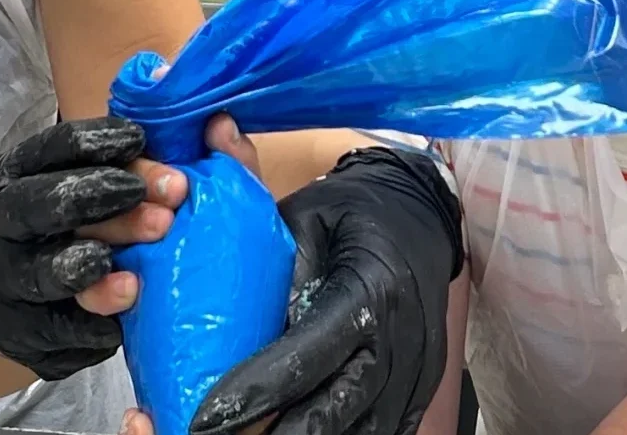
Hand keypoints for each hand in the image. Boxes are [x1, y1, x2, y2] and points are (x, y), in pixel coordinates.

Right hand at [0, 116, 184, 381]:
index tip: (145, 143)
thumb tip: (223, 129)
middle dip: (100, 201)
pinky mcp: (21, 330)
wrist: (29, 306)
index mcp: (22, 172)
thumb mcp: (109, 186)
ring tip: (135, 280)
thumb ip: (164, 160)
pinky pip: (57, 328)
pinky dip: (94, 323)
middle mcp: (3, 220)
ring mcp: (6, 278)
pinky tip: (126, 318)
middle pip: (45, 205)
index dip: (100, 143)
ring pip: (42, 272)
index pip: (55, 147)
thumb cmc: (85, 229)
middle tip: (163, 215)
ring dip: (91, 272)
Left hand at [188, 137, 463, 434]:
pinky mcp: (419, 394)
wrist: (419, 216)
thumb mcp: (304, 222)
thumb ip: (275, 274)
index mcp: (371, 290)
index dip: (256, 392)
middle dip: (272, 433)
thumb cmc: (354, 214)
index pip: (309, 355)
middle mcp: (400, 341)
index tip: (207, 418)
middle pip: (331, 413)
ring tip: (251, 434)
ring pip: (358, 433)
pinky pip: (379, 432)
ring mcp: (415, 374)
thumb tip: (226, 329)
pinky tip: (292, 431)